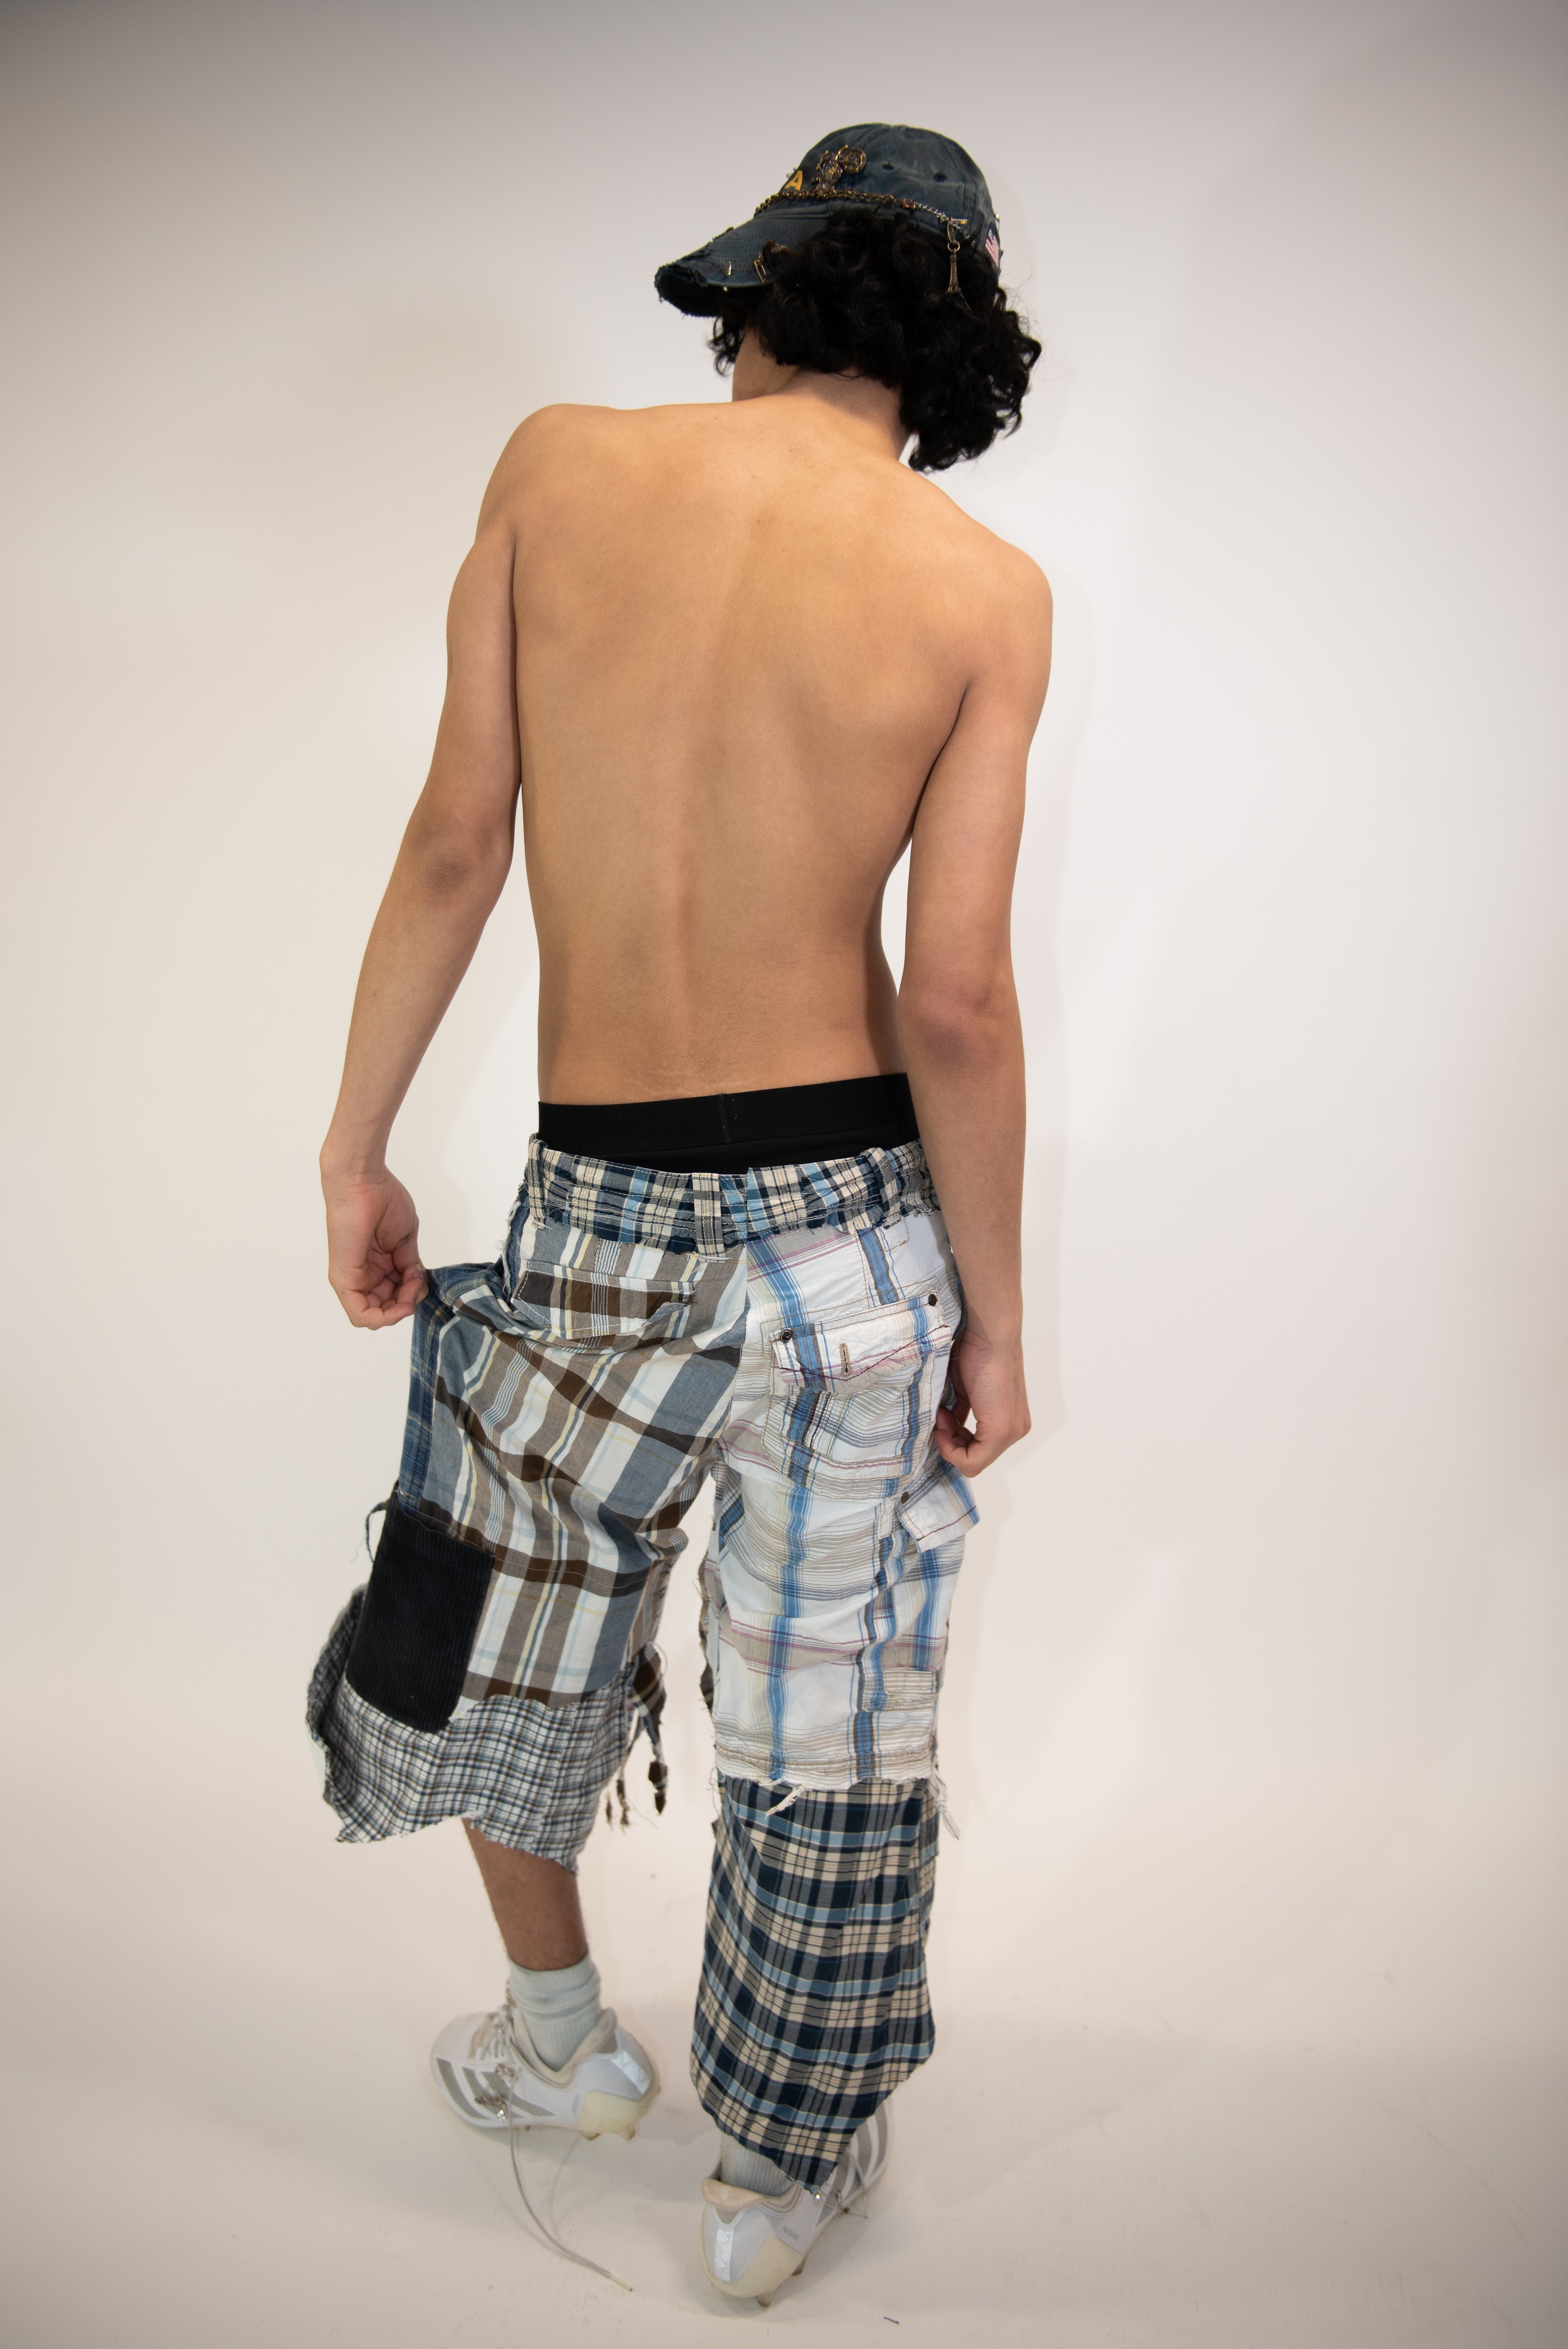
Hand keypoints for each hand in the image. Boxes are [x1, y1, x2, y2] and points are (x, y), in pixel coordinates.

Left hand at [322, 1163, 428, 1328]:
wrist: (362, 1182)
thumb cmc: (382, 1201)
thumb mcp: (405, 1239)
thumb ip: (409, 1265)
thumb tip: (417, 1284)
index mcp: (377, 1265)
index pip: (394, 1297)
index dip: (411, 1295)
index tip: (420, 1279)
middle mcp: (363, 1275)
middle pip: (387, 1308)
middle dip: (408, 1301)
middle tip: (417, 1280)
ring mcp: (351, 1279)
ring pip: (376, 1315)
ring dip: (401, 1307)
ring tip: (411, 1282)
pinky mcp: (344, 1280)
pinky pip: (361, 1314)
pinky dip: (384, 1318)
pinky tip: (401, 1305)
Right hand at [934, 1328, 1029, 1473]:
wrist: (990, 1334)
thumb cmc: (978, 1351)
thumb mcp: (965, 1389)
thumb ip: (961, 1410)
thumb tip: (944, 1426)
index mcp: (1011, 1418)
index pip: (979, 1447)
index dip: (954, 1438)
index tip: (943, 1413)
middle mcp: (1015, 1429)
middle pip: (976, 1457)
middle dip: (951, 1441)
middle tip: (942, 1415)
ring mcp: (1010, 1432)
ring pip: (974, 1462)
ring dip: (950, 1442)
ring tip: (943, 1414)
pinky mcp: (1001, 1431)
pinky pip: (972, 1461)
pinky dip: (951, 1448)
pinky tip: (943, 1420)